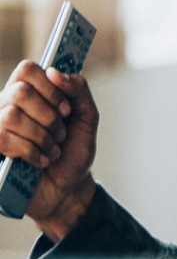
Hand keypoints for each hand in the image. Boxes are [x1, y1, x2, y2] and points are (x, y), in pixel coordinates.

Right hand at [0, 61, 97, 238]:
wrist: (69, 189)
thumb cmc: (73, 152)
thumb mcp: (86, 118)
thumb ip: (78, 91)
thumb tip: (56, 72)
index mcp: (29, 94)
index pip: (27, 69)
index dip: (50, 87)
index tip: (66, 110)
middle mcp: (7, 106)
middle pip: (20, 91)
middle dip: (49, 117)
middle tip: (60, 135)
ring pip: (11, 115)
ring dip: (42, 136)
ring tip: (52, 150)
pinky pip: (3, 137)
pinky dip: (30, 151)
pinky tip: (41, 160)